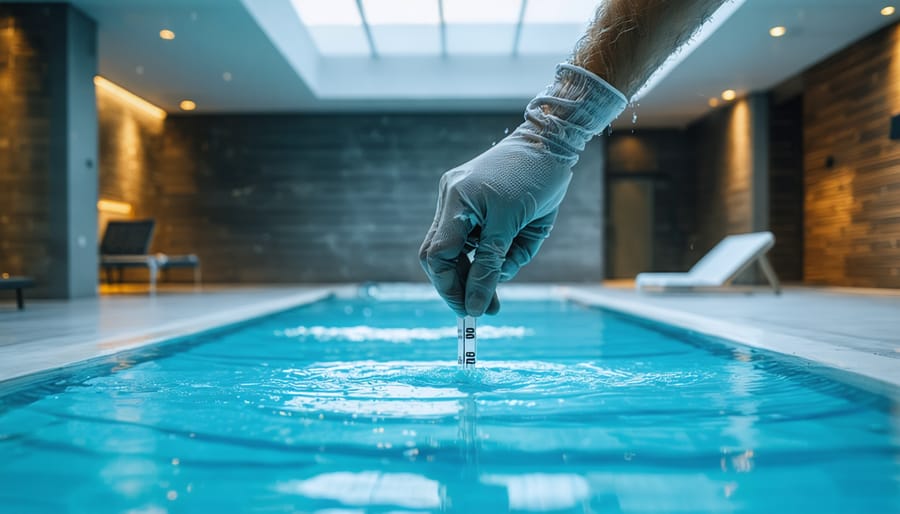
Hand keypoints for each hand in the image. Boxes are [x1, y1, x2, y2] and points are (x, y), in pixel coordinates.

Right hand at [419, 64, 627, 316]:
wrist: (552, 143)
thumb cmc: (538, 179)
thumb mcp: (517, 228)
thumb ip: (491, 266)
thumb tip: (475, 306)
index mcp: (458, 201)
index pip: (439, 256)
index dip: (450, 288)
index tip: (470, 311)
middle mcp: (452, 199)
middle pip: (444, 257)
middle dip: (466, 283)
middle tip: (491, 307)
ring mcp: (459, 199)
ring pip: (462, 252)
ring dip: (486, 265)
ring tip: (518, 255)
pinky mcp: (471, 201)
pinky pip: (475, 239)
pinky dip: (493, 250)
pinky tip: (517, 238)